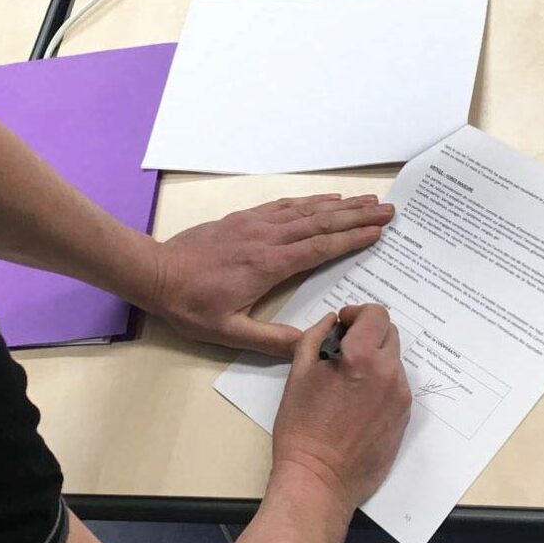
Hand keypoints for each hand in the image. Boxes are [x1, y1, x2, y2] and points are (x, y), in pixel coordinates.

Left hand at [144, 194, 394, 355]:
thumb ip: (271, 339)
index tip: (379, 231)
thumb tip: (312, 343)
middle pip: (320, 222)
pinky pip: (283, 205)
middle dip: (356, 215)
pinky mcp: (244, 219)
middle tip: (388, 209)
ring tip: (367, 199)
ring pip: (305, 210)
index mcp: (268, 264)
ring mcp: (255, 224)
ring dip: (338, 204)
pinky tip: (324, 199)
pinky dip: (309, 201)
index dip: (351, 238)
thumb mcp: (229, 332)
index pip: (319, 247)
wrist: (156, 273)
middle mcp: (266, 237)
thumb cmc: (191, 306)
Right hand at [271, 305, 411, 511]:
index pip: (376, 314)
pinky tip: (358, 398)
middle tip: (343, 347)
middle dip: (368, 332)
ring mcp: (401, 399)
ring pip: (394, 359)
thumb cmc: (302, 426)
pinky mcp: (404, 419)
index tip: (342, 325)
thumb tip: (333, 321)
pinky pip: (397, 384)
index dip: (357, 313)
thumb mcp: (299, 371)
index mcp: (363, 358)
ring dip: (376, 356)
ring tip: (350, 376)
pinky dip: (381, 380)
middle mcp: (389, 374)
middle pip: (389, 333)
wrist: (319, 479)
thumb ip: (316, 335)